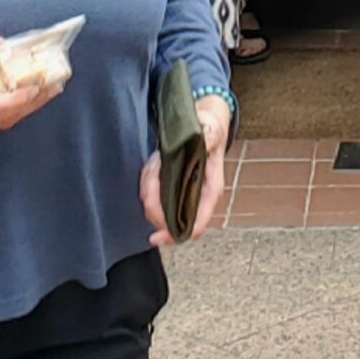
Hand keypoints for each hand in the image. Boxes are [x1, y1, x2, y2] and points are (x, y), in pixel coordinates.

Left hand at [140, 91, 231, 249]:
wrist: (206, 121)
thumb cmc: (211, 127)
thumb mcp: (212, 126)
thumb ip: (209, 133)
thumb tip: (205, 134)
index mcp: (210, 188)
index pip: (198, 221)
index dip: (179, 233)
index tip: (159, 236)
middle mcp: (197, 195)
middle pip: (174, 220)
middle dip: (155, 211)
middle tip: (147, 187)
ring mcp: (184, 192)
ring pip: (160, 208)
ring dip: (149, 192)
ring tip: (154, 165)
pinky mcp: (172, 185)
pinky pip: (154, 192)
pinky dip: (148, 183)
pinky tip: (152, 166)